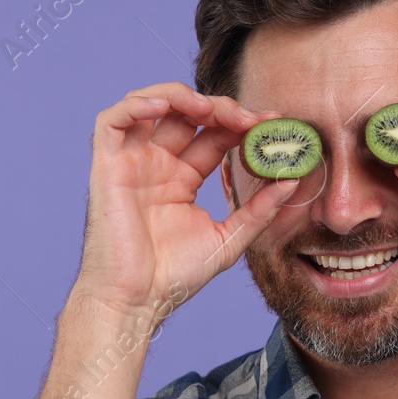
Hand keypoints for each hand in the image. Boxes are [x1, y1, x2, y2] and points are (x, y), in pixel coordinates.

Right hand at [71, 82, 299, 316]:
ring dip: (183, 97)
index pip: (213, 136)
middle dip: (222, 109)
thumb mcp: (228, 239)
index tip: (274, 124)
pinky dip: (137, 103)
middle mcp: (155, 166)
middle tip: (252, 118)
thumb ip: (259, 210)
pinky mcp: (107, 166)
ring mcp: (131, 163)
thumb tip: (291, 180)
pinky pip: (113, 120)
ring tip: (213, 109)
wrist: (134, 301)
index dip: (241, 123)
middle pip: (187, 115)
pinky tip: (166, 105)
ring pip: (150, 105)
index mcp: (180, 180)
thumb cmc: (172, 278)